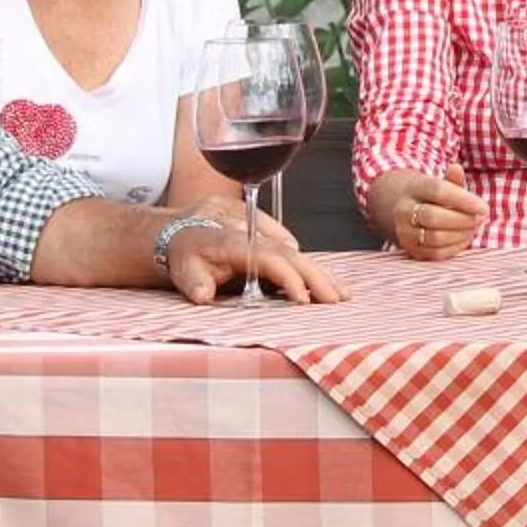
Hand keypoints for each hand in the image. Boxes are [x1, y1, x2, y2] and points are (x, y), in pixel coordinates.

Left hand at [163, 222, 349, 303]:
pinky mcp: (270, 241)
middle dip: (317, 277)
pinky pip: (295, 253)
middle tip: (337, 299)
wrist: (183, 228)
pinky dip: (312, 268)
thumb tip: (202, 294)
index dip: (288, 277)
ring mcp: (265, 237)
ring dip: (321, 274)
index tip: (303, 298)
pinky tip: (328, 284)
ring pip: (298, 254)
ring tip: (343, 295)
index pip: (269, 258)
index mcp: (235, 241)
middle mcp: (255, 236)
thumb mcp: (183, 267)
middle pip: (293, 255)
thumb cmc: (186, 251)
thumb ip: (193, 282)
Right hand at [372, 166, 487, 260]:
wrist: (402, 209)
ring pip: (435, 237)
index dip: (463, 200)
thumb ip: (452, 179)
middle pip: (433, 216)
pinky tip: (465, 238)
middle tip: (480, 218)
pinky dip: (455, 247)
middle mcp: (404, 210)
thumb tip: (457, 169)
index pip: (438, 191)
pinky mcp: (411, 250)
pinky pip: (436, 253)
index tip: (484, 208)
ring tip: (474, 227)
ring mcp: (405, 232)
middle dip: (463, 219)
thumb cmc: (431, 196)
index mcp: (413, 188)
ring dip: (461, 234)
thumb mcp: (440, 183)